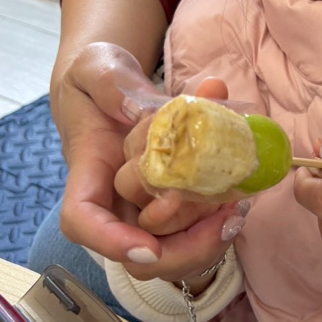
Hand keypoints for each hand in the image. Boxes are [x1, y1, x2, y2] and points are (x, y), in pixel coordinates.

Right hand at [54, 42, 238, 278]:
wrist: (109, 86)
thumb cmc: (97, 77)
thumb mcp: (97, 66)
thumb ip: (111, 84)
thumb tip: (135, 110)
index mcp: (89, 171)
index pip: (82, 221)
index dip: (111, 242)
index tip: (147, 248)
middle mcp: (115, 200)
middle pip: (137, 255)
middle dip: (183, 248)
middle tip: (224, 220)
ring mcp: (143, 207)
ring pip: (170, 252)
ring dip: (208, 240)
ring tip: (238, 208)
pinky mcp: (171, 203)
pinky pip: (192, 233)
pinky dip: (217, 224)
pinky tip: (240, 198)